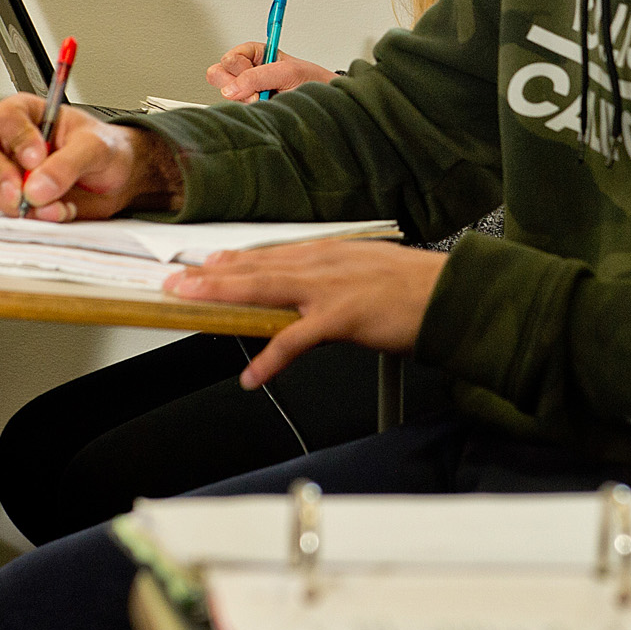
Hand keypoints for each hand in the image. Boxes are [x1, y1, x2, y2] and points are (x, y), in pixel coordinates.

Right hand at [0, 93, 182, 220]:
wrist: (121, 178)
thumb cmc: (107, 149)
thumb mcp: (95, 147)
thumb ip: (67, 163)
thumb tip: (37, 186)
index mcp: (29, 115)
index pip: (5, 118)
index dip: (16, 138)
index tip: (36, 158)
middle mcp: (13, 143)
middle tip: (22, 193)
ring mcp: (12, 174)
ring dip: (24, 205)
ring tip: (58, 206)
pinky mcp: (20, 201)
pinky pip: (12, 213)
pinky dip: (36, 218)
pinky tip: (60, 211)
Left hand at [165, 241, 446, 386]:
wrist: (453, 295)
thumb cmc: (419, 289)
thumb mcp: (371, 274)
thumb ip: (339, 283)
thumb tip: (316, 300)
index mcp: (331, 253)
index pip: (272, 255)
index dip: (234, 261)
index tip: (206, 263)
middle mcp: (325, 263)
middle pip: (256, 267)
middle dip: (212, 275)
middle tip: (177, 281)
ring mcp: (330, 288)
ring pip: (264, 290)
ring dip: (223, 296)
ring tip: (190, 304)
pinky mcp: (342, 317)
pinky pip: (295, 340)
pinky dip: (270, 359)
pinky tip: (252, 375)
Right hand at [206, 40, 336, 102]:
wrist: (326, 103)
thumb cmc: (311, 81)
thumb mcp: (288, 72)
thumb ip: (258, 77)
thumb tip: (230, 89)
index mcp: (254, 54)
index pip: (228, 59)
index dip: (240, 69)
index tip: (257, 76)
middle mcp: (246, 72)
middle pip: (217, 75)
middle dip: (235, 86)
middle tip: (258, 92)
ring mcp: (246, 92)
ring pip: (225, 96)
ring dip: (245, 101)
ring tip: (268, 100)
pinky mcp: (249, 109)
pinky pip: (235, 112)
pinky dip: (248, 112)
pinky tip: (265, 108)